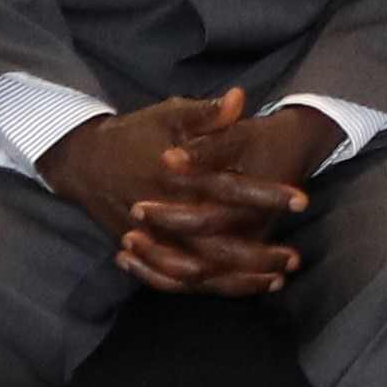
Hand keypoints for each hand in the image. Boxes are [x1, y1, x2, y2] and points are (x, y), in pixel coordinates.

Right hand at [39, 90, 332, 297]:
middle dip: (259, 254)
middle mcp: (168, 215)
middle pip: (219, 244)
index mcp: (179, 179)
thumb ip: (206, 114)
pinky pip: (180, 282)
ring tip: (277, 278)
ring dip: (241, 279)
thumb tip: (240, 99)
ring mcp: (155, 240)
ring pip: (202, 271)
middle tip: (294, 258)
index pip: (231, 189)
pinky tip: (240, 287)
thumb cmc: (134, 135)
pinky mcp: (147, 253)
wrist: (86, 162)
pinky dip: (211, 288)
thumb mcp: (169, 115)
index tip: (301, 200)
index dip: (267, 195)